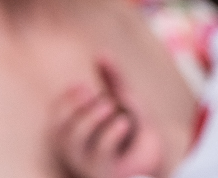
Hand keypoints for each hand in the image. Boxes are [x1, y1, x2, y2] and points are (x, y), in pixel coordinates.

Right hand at [50, 56, 164, 177]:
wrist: (161, 160)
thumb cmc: (137, 132)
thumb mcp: (126, 101)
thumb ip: (113, 79)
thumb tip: (100, 52)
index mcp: (76, 136)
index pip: (55, 120)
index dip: (63, 101)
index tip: (81, 85)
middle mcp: (78, 153)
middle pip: (60, 131)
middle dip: (73, 107)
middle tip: (91, 91)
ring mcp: (90, 166)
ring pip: (74, 143)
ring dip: (89, 118)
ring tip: (109, 105)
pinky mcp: (106, 174)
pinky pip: (100, 154)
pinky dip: (110, 133)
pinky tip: (123, 122)